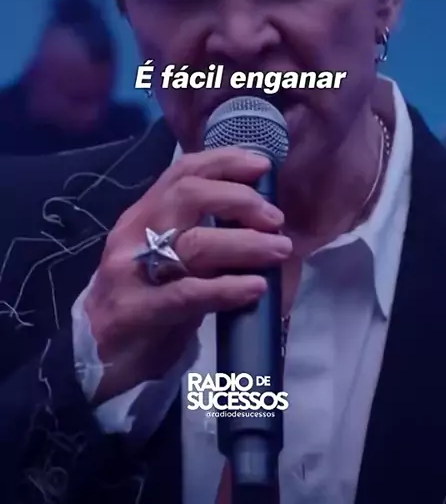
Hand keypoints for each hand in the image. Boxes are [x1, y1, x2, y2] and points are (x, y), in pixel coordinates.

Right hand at [84, 147, 291, 402]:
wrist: (93, 355)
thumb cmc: (142, 300)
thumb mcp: (165, 255)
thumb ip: (198, 230)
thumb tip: (258, 214)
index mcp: (143, 214)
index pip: (182, 172)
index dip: (224, 162)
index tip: (262, 166)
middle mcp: (134, 234)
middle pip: (188, 196)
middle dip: (238, 199)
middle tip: (274, 218)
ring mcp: (131, 272)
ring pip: (193, 244)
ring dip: (245, 244)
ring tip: (280, 250)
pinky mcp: (135, 312)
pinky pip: (187, 293)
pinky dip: (227, 288)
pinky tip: (255, 288)